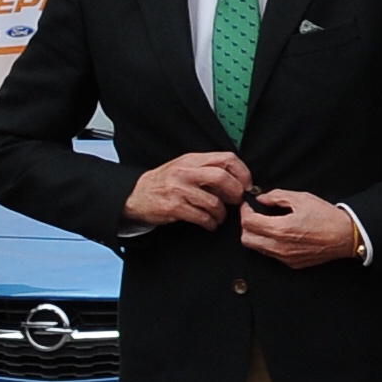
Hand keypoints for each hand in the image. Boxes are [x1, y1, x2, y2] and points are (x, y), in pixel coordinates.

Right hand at [126, 150, 249, 229]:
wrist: (135, 195)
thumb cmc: (165, 183)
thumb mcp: (185, 168)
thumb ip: (208, 169)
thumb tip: (239, 180)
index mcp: (192, 159)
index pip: (226, 159)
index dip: (243, 173)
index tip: (246, 185)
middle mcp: (185, 171)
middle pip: (222, 178)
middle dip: (235, 193)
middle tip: (236, 202)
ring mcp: (178, 189)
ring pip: (214, 201)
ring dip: (222, 214)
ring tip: (219, 216)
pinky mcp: (174, 207)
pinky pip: (202, 217)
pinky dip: (211, 223)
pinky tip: (209, 223)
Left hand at [238, 188, 360, 268]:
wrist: (347, 236)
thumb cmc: (328, 217)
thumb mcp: (302, 198)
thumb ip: (277, 196)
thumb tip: (262, 199)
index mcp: (281, 229)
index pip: (248, 222)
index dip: (245, 211)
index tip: (249, 206)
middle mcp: (280, 246)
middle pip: (246, 239)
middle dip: (247, 226)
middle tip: (255, 216)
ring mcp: (286, 257)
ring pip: (257, 248)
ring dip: (257, 236)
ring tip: (268, 225)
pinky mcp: (292, 263)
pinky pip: (271, 255)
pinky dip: (270, 244)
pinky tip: (281, 235)